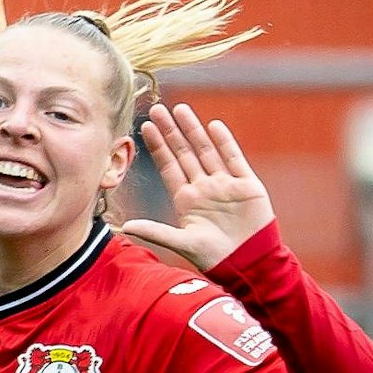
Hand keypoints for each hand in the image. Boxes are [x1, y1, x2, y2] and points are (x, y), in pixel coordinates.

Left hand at [121, 103, 274, 271]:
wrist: (248, 264)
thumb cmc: (214, 256)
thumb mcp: (181, 242)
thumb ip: (155, 231)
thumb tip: (125, 226)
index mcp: (186, 199)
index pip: (168, 166)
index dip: (157, 147)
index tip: (145, 127)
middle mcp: (204, 187)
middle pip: (184, 152)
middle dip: (171, 131)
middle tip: (157, 108)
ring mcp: (225, 184)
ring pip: (206, 150)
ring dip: (194, 130)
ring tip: (180, 109)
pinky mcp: (247, 185)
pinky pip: (234, 159)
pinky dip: (225, 143)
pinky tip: (214, 126)